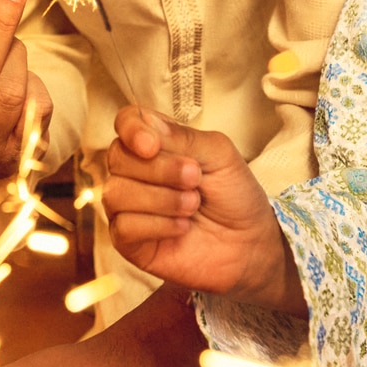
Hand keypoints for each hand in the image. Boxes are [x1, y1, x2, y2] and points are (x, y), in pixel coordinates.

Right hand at [100, 107, 303, 312]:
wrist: (249, 244)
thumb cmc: (234, 195)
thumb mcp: (220, 155)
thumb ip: (184, 137)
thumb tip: (146, 123)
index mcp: (156, 144)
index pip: (126, 122)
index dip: (131, 129)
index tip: (151, 145)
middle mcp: (136, 172)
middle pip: (118, 157)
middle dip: (160, 169)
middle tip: (195, 178)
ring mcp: (129, 207)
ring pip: (116, 193)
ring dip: (161, 199)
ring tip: (193, 205)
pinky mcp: (130, 242)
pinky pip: (123, 227)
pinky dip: (157, 225)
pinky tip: (182, 227)